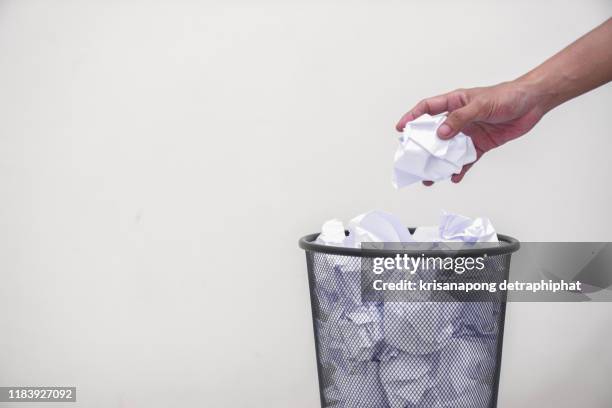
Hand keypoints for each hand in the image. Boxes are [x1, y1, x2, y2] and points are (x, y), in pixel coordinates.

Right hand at [396, 80, 545, 184]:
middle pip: (434, 134)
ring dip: (440, 163)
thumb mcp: (480, 105)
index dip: (412, 117)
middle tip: (413, 160)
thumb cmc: (508, 96)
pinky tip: (455, 176)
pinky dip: (460, 169)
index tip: (401, 129)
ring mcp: (469, 133)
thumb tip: (441, 133)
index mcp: (455, 102)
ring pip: (448, 150)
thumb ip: (459, 119)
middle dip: (423, 148)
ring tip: (430, 176)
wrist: (532, 104)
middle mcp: (459, 119)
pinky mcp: (480, 145)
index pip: (427, 109)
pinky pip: (466, 159)